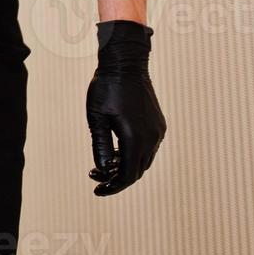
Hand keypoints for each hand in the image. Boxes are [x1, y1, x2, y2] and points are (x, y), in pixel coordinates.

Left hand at [86, 20, 164, 195]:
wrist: (126, 64)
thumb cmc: (106, 88)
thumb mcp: (96, 118)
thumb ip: (101, 145)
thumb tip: (103, 170)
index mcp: (136, 139)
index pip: (128, 175)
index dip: (113, 186)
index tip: (97, 190)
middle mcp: (152, 138)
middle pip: (137, 171)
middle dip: (117, 179)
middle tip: (95, 178)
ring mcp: (158, 132)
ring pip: (143, 160)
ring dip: (125, 167)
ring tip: (103, 166)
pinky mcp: (158, 125)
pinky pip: (147, 148)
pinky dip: (133, 155)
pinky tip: (116, 153)